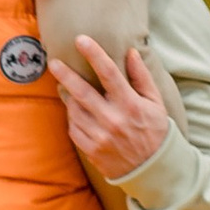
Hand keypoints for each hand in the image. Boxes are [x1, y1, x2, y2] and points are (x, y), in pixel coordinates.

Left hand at [52, 37, 182, 186]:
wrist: (153, 169)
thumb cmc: (155, 131)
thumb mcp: (155, 103)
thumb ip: (142, 77)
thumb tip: (130, 52)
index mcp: (131, 105)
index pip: (109, 73)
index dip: (94, 54)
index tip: (80, 39)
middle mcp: (114, 120)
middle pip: (82, 91)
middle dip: (65, 75)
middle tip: (53, 62)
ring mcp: (101, 136)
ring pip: (75, 110)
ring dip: (68, 96)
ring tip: (66, 87)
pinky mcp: (92, 150)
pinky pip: (73, 128)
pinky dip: (72, 117)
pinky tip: (76, 111)